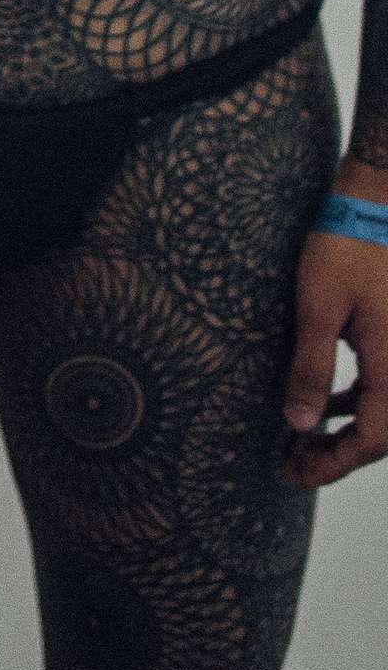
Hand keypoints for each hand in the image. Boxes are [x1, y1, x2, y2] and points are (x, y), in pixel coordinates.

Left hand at [283, 179, 387, 487]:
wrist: (379, 197)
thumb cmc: (346, 244)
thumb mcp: (318, 305)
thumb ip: (311, 368)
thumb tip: (299, 425)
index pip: (371, 440)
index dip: (332, 464)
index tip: (293, 472)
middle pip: (382, 433)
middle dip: (337, 453)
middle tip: (291, 464)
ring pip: (384, 410)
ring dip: (346, 429)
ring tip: (301, 439)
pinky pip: (384, 383)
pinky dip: (356, 400)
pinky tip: (327, 400)